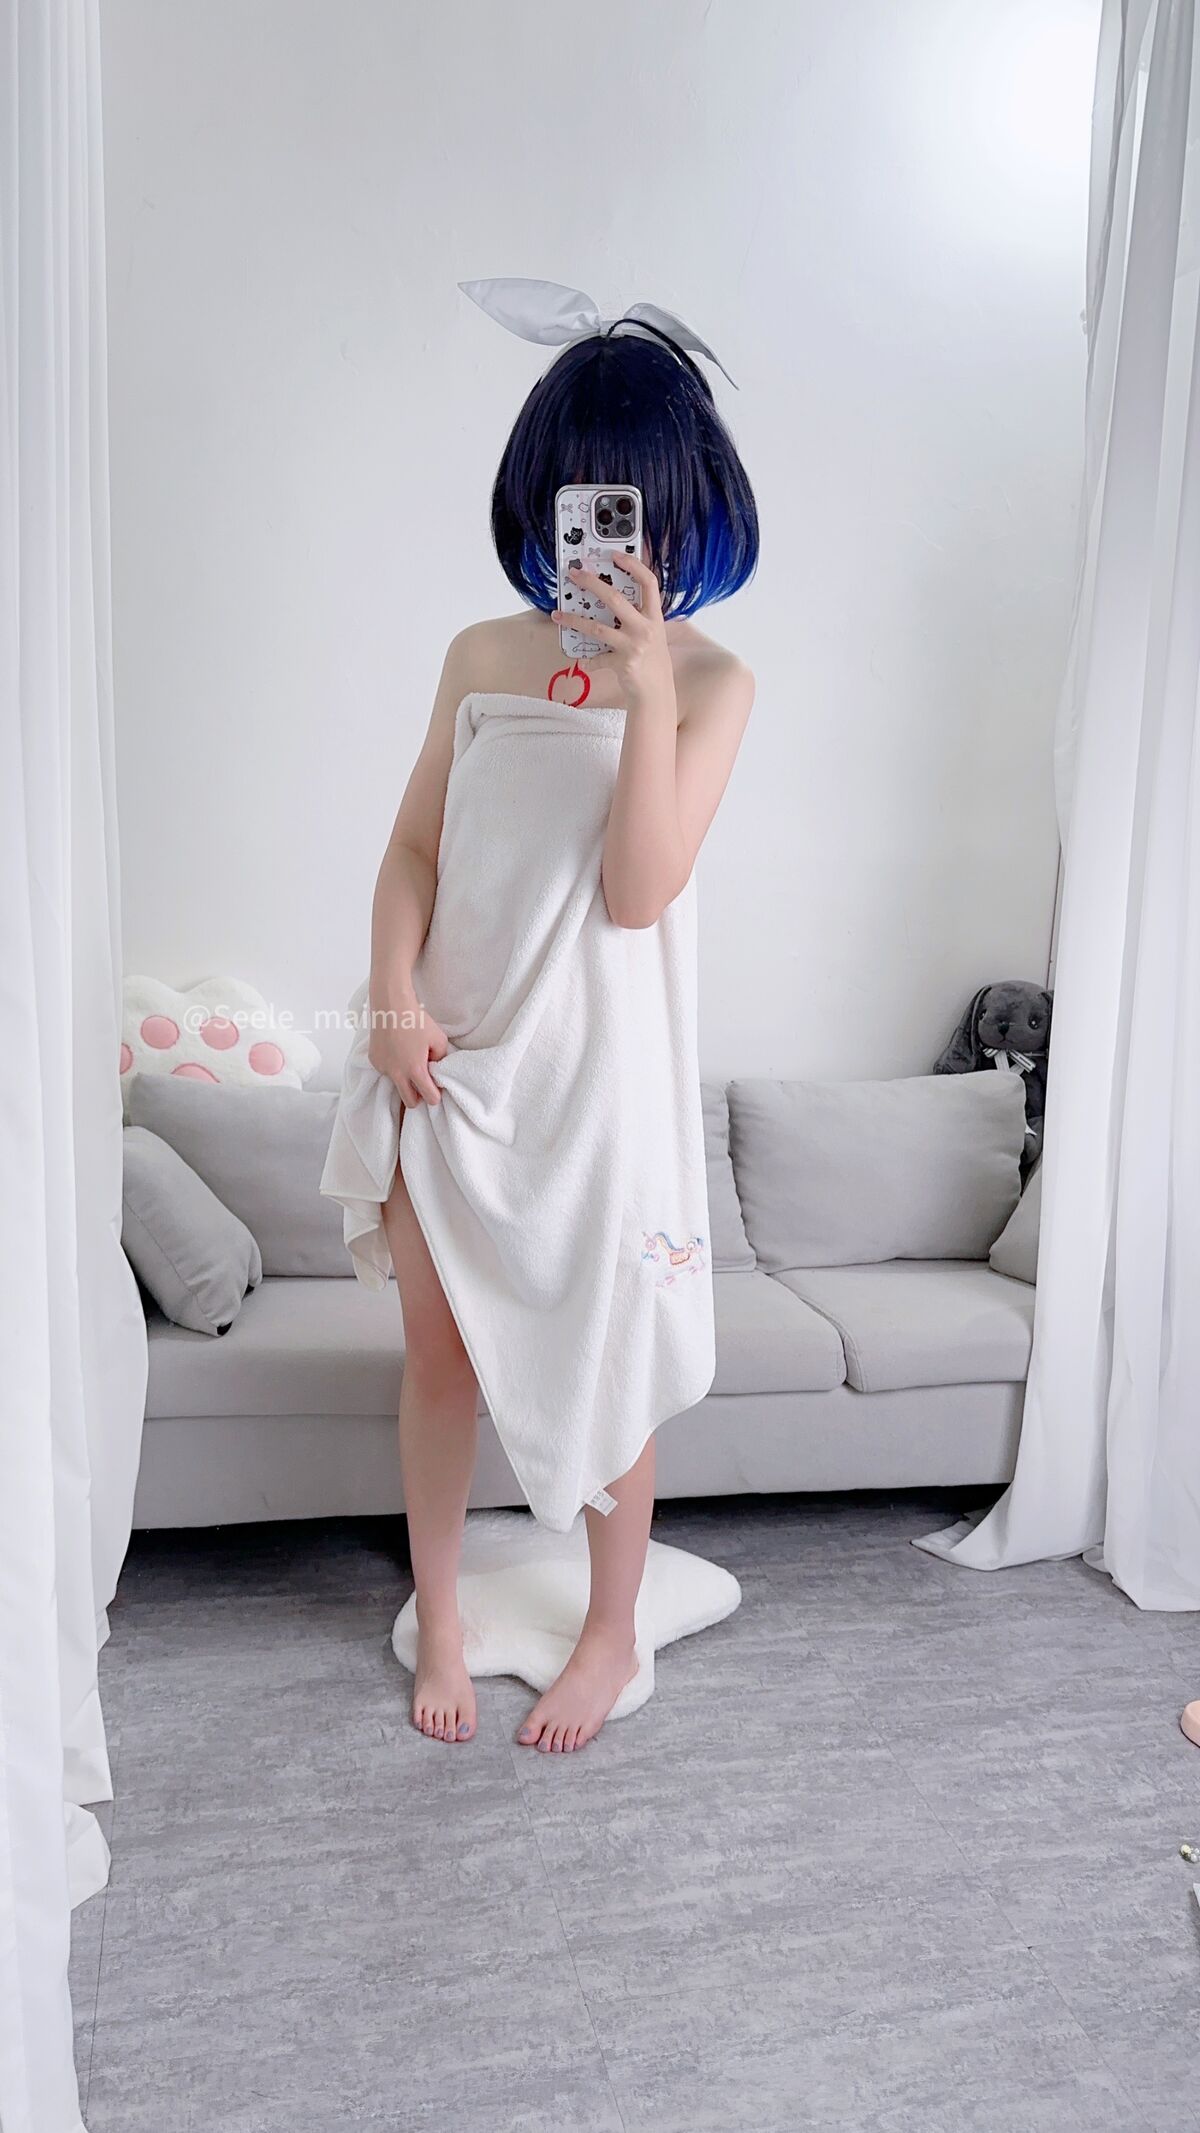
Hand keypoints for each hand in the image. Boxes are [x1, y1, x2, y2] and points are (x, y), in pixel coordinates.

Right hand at [366, 989, 448, 1105]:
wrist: (390, 1006)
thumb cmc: (416, 1020)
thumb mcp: (439, 1038)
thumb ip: (441, 1058)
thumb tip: (435, 1067)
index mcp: (415, 1070)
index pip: (429, 1098)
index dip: (436, 1096)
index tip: (437, 1089)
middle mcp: (397, 1074)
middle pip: (410, 1102)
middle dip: (419, 1097)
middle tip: (424, 1083)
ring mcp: (383, 1068)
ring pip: (396, 1085)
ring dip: (404, 1080)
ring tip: (408, 1060)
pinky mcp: (374, 1061)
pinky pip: (386, 1071)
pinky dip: (393, 1067)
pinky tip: (396, 1051)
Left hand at [551, 551, 674, 711]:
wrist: (657, 691)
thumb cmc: (652, 658)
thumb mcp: (652, 632)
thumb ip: (637, 615)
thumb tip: (607, 597)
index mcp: (655, 616)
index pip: (648, 582)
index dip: (632, 565)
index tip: (613, 555)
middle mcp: (646, 628)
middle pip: (615, 598)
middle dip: (592, 583)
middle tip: (574, 574)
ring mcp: (634, 646)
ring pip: (597, 627)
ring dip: (574, 620)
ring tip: (557, 614)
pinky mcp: (623, 663)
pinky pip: (597, 659)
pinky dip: (587, 659)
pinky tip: (580, 659)